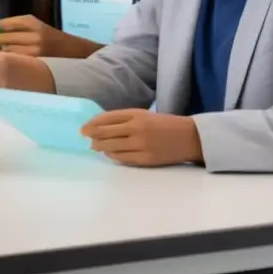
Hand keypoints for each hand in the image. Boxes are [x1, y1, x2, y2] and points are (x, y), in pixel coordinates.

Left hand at [0, 15, 65, 55]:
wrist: (66, 47)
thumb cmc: (45, 33)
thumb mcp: (32, 23)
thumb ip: (14, 24)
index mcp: (30, 21)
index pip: (4, 24)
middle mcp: (32, 34)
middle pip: (3, 37)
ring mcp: (34, 48)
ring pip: (7, 48)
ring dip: (1, 48)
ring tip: (1, 47)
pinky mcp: (34, 59)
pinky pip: (14, 56)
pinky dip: (9, 54)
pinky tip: (9, 54)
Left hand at [81, 109, 202, 166]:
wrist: (188, 137)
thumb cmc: (163, 124)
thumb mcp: (143, 115)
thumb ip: (122, 119)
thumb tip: (97, 127)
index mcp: (136, 115)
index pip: (106, 118)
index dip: (92, 124)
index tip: (83, 128)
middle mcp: (136, 129)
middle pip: (105, 133)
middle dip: (92, 136)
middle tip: (86, 138)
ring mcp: (141, 145)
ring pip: (111, 147)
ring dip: (100, 147)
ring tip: (96, 146)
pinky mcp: (146, 159)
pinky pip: (122, 158)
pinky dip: (112, 156)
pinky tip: (109, 153)